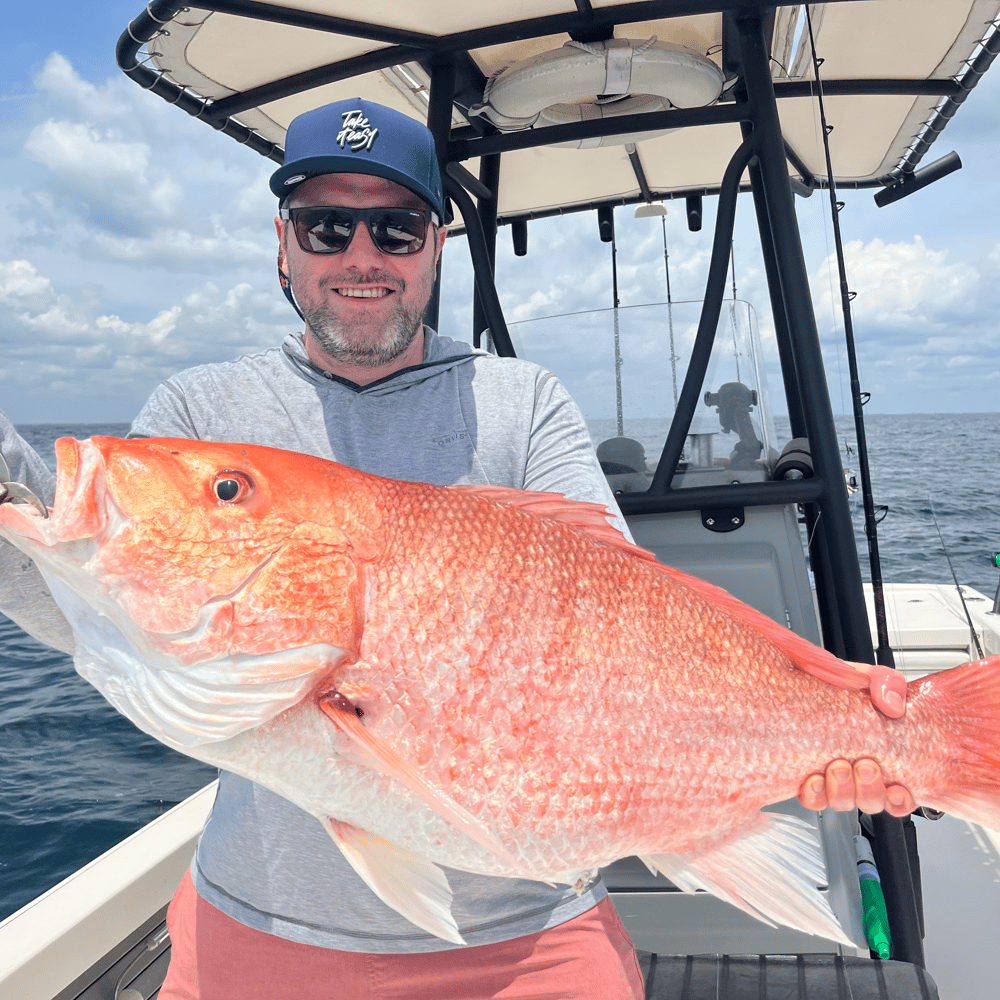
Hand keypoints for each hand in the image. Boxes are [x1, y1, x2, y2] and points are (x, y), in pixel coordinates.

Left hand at [798, 661, 913, 815]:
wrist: (804, 680)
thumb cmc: (838, 684)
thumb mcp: (866, 676)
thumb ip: (887, 683)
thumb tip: (893, 705)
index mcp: (880, 752)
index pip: (900, 792)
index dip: (901, 799)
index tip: (897, 786)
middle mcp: (857, 769)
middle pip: (872, 801)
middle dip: (870, 789)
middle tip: (864, 764)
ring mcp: (831, 774)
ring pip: (844, 802)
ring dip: (843, 790)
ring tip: (838, 766)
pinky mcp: (804, 775)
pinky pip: (813, 800)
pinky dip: (815, 794)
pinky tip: (813, 779)